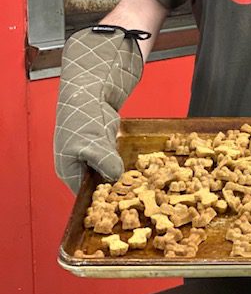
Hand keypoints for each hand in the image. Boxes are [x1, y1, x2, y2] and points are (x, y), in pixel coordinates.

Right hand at [54, 25, 147, 192]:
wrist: (91, 92)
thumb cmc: (84, 117)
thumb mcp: (92, 143)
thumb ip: (104, 161)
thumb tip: (116, 176)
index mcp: (68, 171)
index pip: (85, 196)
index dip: (102, 200)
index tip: (122, 201)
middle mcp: (78, 168)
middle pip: (98, 187)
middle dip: (114, 189)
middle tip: (135, 192)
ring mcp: (91, 158)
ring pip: (108, 174)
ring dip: (121, 176)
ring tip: (140, 181)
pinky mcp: (103, 149)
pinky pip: (114, 161)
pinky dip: (123, 163)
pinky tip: (138, 166)